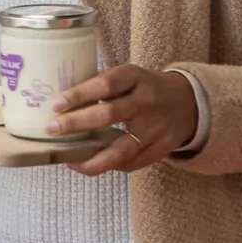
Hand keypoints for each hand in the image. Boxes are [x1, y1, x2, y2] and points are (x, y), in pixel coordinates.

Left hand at [46, 65, 198, 176]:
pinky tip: (91, 164)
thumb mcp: (128, 76)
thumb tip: (60, 101)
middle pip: (109, 115)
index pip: (106, 84)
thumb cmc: (145, 87)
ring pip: (122, 148)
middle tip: (51, 129)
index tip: (55, 105)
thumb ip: (101, 85)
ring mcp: (156, 127)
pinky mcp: (163, 147)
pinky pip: (134, 163)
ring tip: (70, 161)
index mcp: (135, 77)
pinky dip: (111, 166)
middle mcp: (147, 101)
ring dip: (93, 158)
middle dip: (76, 124)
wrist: (190, 101)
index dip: (79, 94)